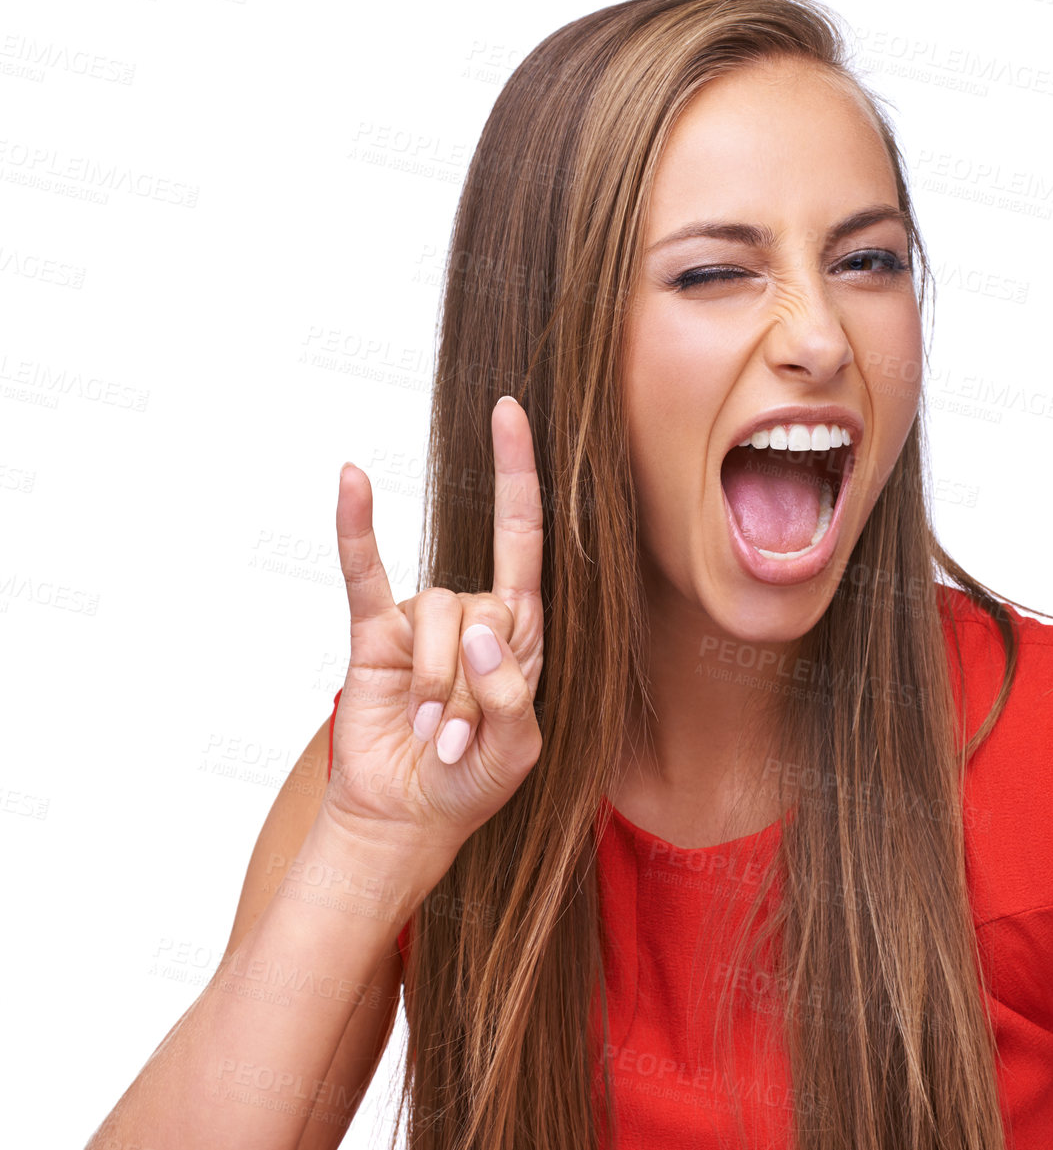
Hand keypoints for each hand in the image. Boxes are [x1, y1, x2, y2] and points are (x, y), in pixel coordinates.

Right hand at [321, 395, 546, 868]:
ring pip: (435, 618)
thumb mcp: (517, 752)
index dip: (519, 475)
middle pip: (483, 606)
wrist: (408, 817)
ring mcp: (420, 621)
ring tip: (432, 734)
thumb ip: (509, 698)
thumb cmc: (473, 780)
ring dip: (434, 690)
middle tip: (460, 739)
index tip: (510, 412)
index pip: (523, 537)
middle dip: (473, 686)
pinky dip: (356, 529)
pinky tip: (350, 480)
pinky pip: (363, 574)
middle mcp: (474, 615)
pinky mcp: (372, 634)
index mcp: (520, 630)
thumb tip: (479, 634)